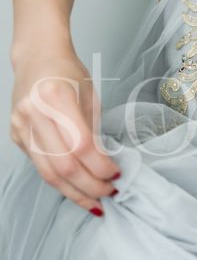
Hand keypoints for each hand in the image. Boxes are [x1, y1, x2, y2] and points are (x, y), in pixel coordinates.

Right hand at [9, 50, 120, 215]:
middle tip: (110, 192)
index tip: (117, 174)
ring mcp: (21, 126)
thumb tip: (105, 167)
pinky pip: (39, 166)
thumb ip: (95, 132)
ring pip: (48, 172)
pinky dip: (60, 181)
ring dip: (74, 192)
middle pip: (63, 165)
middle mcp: (34, 113)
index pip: (81, 145)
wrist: (37, 57)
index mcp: (56, 97)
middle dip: (90, 186)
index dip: (101, 166)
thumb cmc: (68, 73)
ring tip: (95, 201)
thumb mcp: (90, 97)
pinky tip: (76, 188)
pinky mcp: (16, 135)